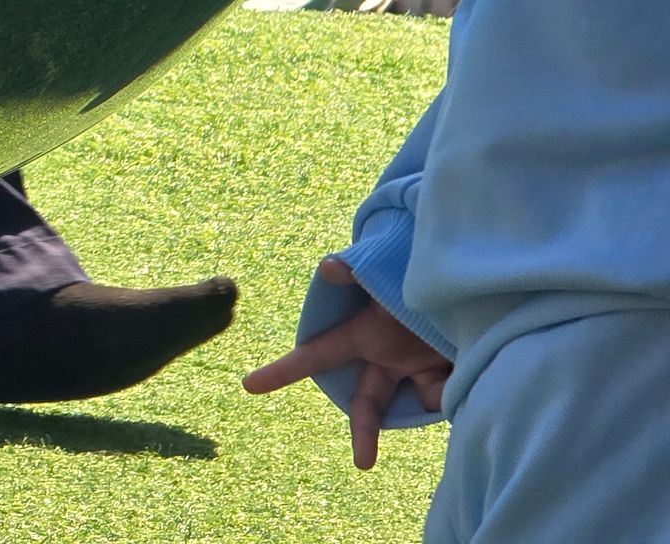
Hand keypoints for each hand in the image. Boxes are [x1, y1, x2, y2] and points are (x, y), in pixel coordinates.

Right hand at [242, 258, 449, 468]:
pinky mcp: (450, 376)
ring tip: (449, 357)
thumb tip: (327, 266)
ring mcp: (417, 368)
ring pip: (414, 400)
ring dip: (433, 391)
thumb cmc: (422, 282)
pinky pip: (447, 393)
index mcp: (363, 334)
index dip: (281, 371)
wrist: (481, 293)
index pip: (315, 354)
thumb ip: (358, 274)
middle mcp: (387, 356)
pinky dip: (456, 380)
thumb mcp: (389, 276)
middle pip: (366, 402)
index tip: (248, 386)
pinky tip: (466, 353)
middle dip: (363, 432)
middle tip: (363, 463)